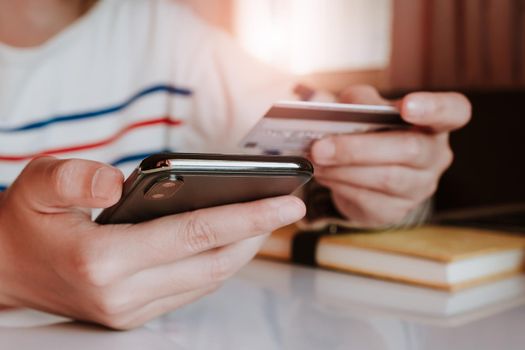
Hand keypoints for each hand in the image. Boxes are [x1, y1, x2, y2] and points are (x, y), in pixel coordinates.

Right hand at [0, 157, 304, 328]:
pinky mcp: (134, 316)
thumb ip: (74, 178)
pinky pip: (192, 290)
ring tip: (268, 220)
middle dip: (258, 234)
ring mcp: (130, 311)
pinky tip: (233, 240)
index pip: (195, 235)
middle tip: (290, 206)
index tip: (286, 201)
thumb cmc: (27, 221)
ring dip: (244, 250)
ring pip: (208, 280)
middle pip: (213, 262)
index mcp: (104, 260)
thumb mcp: (38, 183)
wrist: (6, 269)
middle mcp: (123, 294)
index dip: (247, 217)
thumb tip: (119, 182)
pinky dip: (219, 263)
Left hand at [311, 86, 470, 227]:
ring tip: (316, 160)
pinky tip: (324, 175)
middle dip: (359, 148)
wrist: (366, 174)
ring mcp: (421, 186)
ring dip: (345, 169)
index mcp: (434, 122)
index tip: (406, 106)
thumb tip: (324, 106)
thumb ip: (353, 103)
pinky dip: (342, 186)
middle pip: (409, 149)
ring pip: (387, 178)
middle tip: (320, 147)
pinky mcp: (397, 210)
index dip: (434, 108)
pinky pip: (371, 199)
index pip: (454, 111)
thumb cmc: (371, 131)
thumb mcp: (364, 108)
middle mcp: (435, 155)